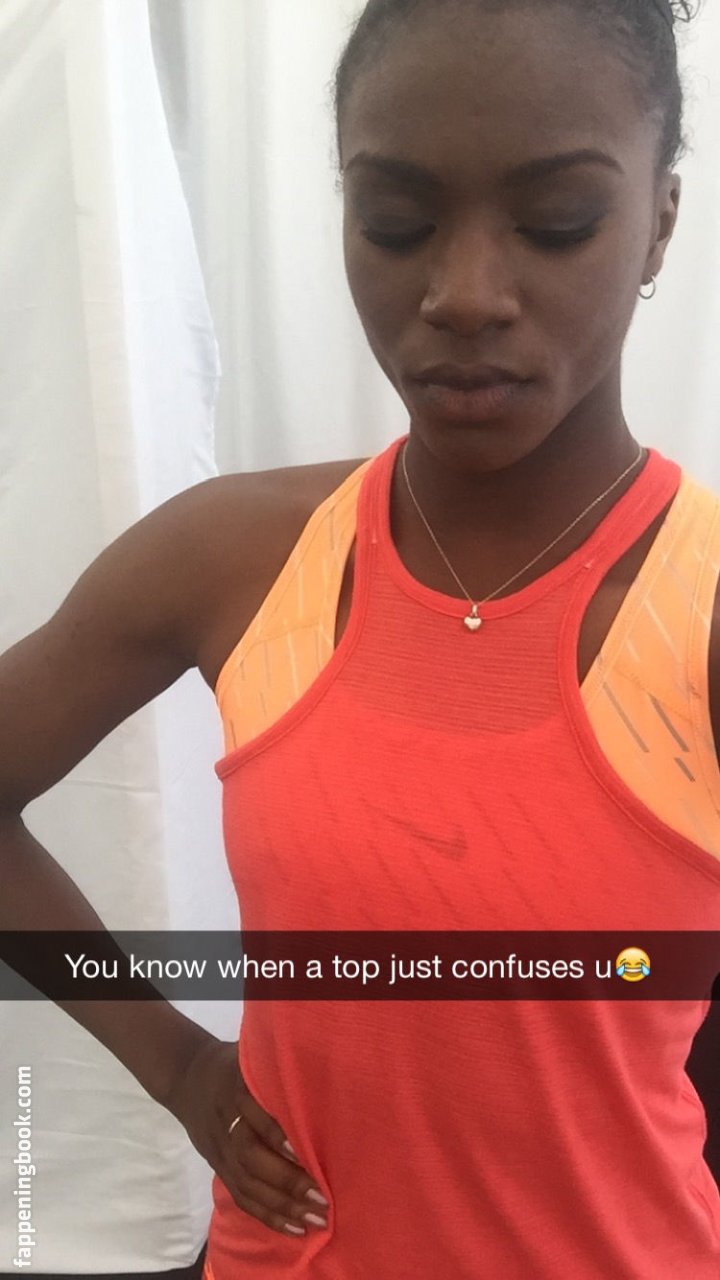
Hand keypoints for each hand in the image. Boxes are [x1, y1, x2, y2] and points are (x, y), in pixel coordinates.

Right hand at [164, 1034, 329, 1238]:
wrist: (186, 1078)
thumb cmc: (234, 1064)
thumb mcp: (250, 1054)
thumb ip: (275, 1065)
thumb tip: (323, 1062)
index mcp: (236, 1090)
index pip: (254, 1116)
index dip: (275, 1135)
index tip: (304, 1151)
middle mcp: (226, 1123)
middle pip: (250, 1157)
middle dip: (286, 1180)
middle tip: (321, 1196)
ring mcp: (220, 1150)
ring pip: (247, 1183)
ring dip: (282, 1206)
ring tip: (315, 1219)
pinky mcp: (220, 1168)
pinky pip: (242, 1197)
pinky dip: (268, 1215)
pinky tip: (295, 1228)